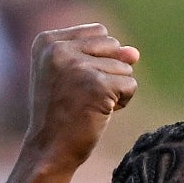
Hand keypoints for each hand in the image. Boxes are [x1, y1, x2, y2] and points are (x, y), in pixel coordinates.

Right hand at [23, 23, 138, 167]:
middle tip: (85, 95)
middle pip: (113, 45)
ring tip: (90, 105)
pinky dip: (123, 101)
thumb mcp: (74, 77)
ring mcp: (78, 66)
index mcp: (48, 41)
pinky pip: (131, 84)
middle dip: (109, 72)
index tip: (77, 82)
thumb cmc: (61, 115)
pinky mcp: (97, 85)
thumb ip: (104, 56)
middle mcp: (59, 48)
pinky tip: (102, 113)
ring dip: (116, 89)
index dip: (99, 59)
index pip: (98, 32)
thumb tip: (135, 53)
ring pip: (124, 66)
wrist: (49, 150)